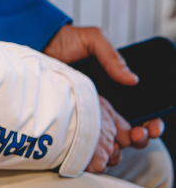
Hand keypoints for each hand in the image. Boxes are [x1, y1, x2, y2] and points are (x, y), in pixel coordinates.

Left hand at [43, 24, 164, 170]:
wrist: (35, 43)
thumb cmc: (64, 41)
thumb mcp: (92, 39)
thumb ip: (112, 55)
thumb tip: (132, 79)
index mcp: (114, 87)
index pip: (140, 111)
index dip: (151, 122)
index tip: (151, 126)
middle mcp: (104, 103)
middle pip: (130, 130)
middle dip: (141, 137)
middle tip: (139, 135)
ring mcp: (88, 114)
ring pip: (112, 140)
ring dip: (121, 146)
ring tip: (122, 142)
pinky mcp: (72, 120)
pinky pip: (87, 140)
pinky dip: (96, 148)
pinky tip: (99, 148)